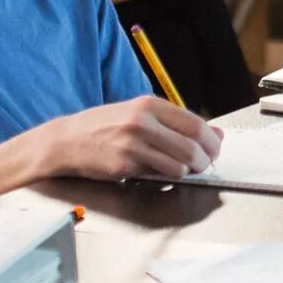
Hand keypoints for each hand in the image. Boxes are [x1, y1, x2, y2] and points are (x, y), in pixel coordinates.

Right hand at [41, 96, 223, 180]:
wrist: (67, 140)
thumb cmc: (104, 126)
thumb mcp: (139, 114)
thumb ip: (174, 123)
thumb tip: (214, 133)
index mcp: (149, 104)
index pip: (195, 123)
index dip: (211, 140)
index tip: (215, 149)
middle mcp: (143, 121)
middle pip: (191, 144)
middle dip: (205, 159)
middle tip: (206, 165)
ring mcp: (133, 144)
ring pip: (179, 164)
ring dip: (188, 171)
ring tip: (184, 170)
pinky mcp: (124, 165)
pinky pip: (158, 175)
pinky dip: (166, 177)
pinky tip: (160, 172)